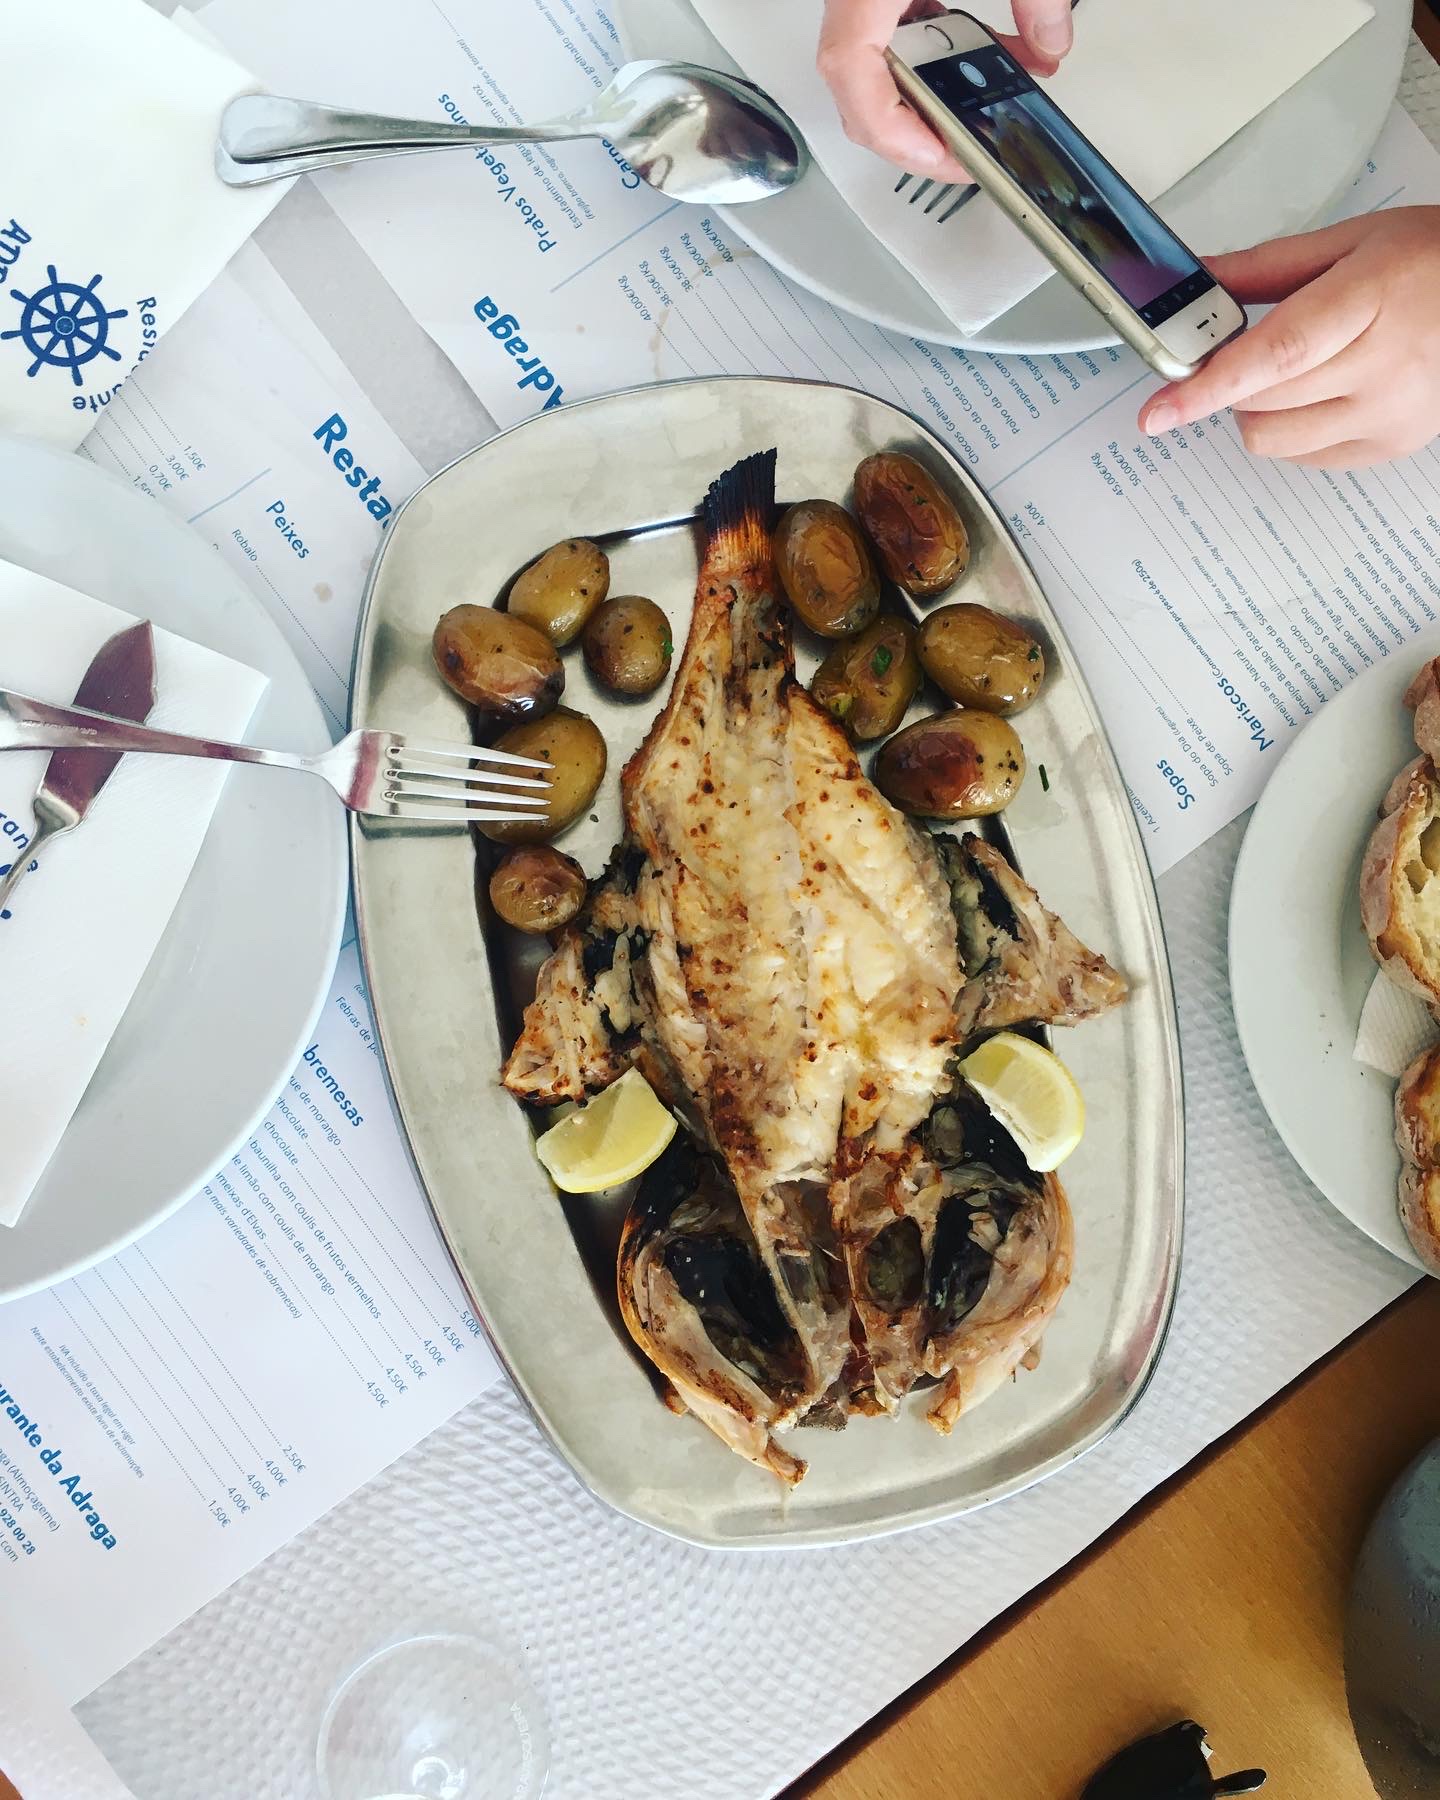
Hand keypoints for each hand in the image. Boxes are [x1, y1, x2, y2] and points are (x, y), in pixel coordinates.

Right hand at [817, 0, 1074, 182]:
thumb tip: (1052, 40)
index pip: (857, 83)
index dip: (899, 137)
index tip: (947, 156)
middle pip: (862, 95)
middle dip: (918, 134)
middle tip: (967, 152)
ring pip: (872, 73)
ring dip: (926, 99)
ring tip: (978, 109)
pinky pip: (889, 37)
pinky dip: (930, 57)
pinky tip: (977, 51)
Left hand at [1138, 206, 1439, 468]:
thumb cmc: (1431, 261)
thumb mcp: (1352, 242)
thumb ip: (1266, 268)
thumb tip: (1196, 280)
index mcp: (1370, 301)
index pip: (1275, 356)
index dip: (1208, 387)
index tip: (1157, 413)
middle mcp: (1383, 367)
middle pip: (1262, 399)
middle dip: (1233, 379)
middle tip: (1249, 347)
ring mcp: (1388, 415)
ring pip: (1272, 438)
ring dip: (1258, 408)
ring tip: (1295, 369)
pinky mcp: (1389, 446)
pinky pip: (1302, 457)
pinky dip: (1290, 429)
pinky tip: (1322, 392)